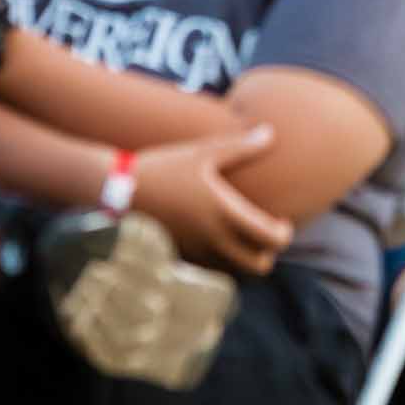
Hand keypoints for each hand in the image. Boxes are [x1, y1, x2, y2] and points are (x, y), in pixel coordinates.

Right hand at [133, 127, 293, 274]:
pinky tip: (217, 238)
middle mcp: (213, 240)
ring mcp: (196, 252)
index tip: (282, 221)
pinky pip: (211, 269)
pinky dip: (222, 261)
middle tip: (264, 233)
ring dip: (244, 259)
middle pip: (257, 267)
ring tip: (242, 235)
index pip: (270, 239)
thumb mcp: (203, 152)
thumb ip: (240, 146)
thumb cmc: (165, 167)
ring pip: (235, 271)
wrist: (120, 191)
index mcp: (224, 214)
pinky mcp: (181, 256)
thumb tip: (270, 133)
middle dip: (268, 253)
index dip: (284, 234)